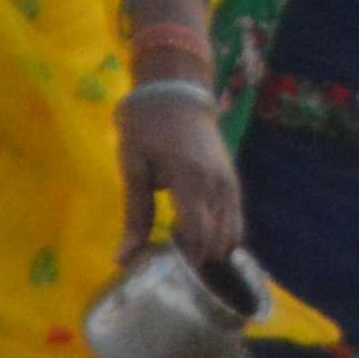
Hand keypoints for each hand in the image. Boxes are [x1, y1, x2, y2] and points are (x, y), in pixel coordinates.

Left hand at [120, 83, 243, 263]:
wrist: (176, 91)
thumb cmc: (146, 126)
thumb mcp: (133, 167)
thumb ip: (135, 215)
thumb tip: (123, 260)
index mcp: (190, 180)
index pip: (200, 236)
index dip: (186, 259)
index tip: (164, 266)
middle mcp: (218, 185)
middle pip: (221, 241)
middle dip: (199, 259)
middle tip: (171, 261)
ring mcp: (230, 182)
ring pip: (234, 233)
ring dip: (212, 248)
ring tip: (182, 248)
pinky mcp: (232, 180)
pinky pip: (235, 218)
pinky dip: (221, 234)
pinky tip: (195, 233)